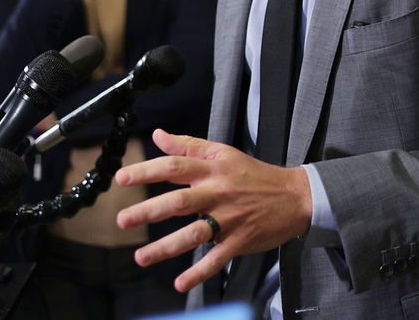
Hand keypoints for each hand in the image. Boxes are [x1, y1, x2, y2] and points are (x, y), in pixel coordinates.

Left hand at [115, 129, 312, 292]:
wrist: (296, 196)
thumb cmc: (255, 174)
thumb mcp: (224, 153)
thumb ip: (189, 146)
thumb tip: (158, 136)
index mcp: (214, 169)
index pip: (176, 167)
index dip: (147, 171)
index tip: (122, 178)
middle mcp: (219, 192)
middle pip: (180, 201)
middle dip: (149, 211)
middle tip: (122, 220)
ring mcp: (230, 218)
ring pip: (194, 233)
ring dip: (166, 247)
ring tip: (141, 257)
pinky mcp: (241, 240)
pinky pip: (217, 258)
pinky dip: (199, 272)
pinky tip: (180, 282)